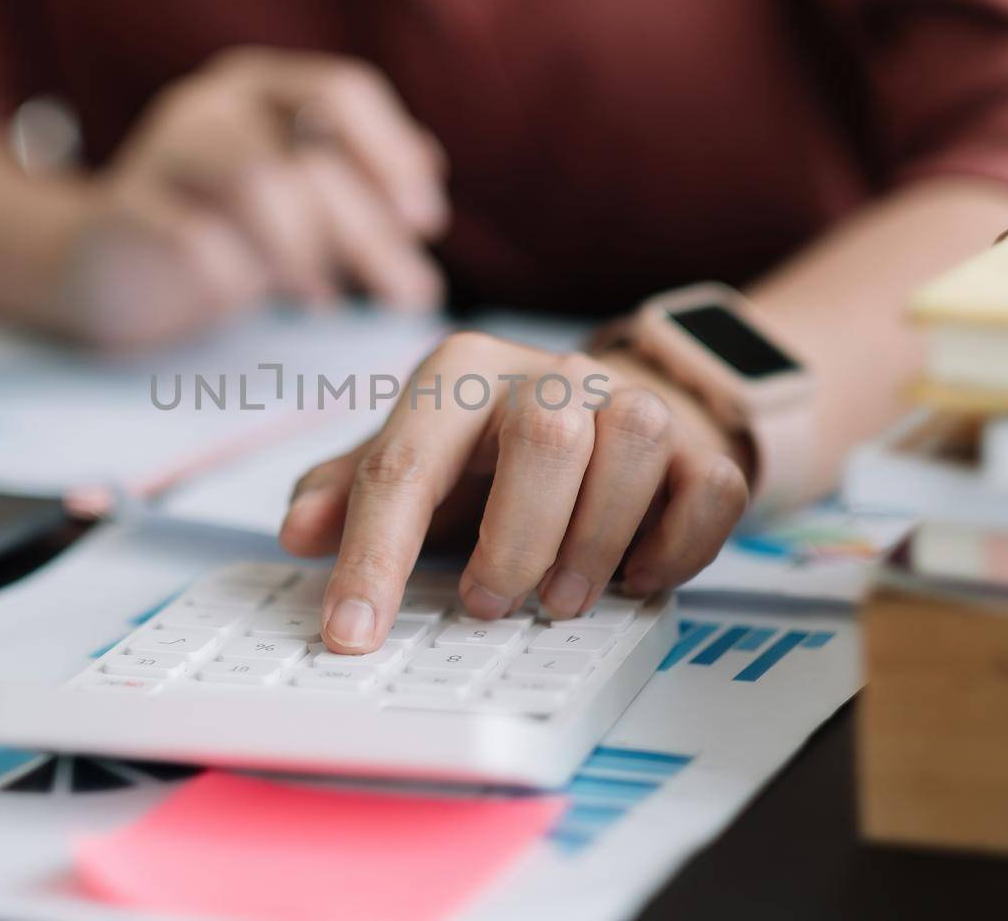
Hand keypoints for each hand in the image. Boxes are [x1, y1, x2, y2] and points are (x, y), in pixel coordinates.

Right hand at [62, 47, 448, 348]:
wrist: (103, 264)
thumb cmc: (220, 232)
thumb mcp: (297, 206)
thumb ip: (359, 196)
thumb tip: (427, 199)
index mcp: (263, 87)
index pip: (344, 90)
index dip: (393, 153)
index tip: (427, 221)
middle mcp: (213, 104)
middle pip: (307, 151)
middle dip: (369, 230)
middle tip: (411, 295)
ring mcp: (163, 151)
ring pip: (252, 178)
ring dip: (304, 248)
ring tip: (327, 303)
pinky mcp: (125, 210)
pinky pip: (191, 235)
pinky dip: (235, 273)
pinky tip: (251, 303)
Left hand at [279, 333, 750, 652]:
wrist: (606, 411)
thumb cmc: (490, 450)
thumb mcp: (414, 459)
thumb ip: (351, 491)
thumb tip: (298, 531)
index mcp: (462, 374)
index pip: (406, 463)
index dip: (374, 556)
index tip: (352, 633)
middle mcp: (550, 375)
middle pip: (546, 435)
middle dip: (516, 540)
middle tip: (488, 605)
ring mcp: (631, 403)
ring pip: (636, 446)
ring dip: (596, 542)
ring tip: (561, 602)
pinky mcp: (697, 446)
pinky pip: (709, 487)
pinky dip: (678, 546)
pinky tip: (637, 578)